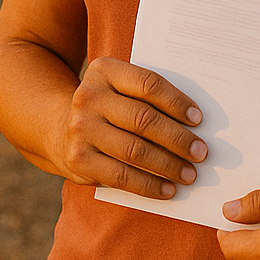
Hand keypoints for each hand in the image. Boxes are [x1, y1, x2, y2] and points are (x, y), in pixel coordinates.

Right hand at [50, 56, 207, 198]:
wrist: (58, 127)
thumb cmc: (108, 105)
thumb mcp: (120, 86)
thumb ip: (149, 95)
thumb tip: (195, 122)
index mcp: (104, 70)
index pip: (148, 84)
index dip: (176, 103)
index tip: (198, 119)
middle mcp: (89, 97)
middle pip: (144, 120)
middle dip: (178, 139)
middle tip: (201, 152)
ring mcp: (81, 129)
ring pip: (135, 151)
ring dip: (168, 165)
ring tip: (190, 174)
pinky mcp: (79, 160)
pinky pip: (121, 176)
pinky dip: (149, 185)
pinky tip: (168, 189)